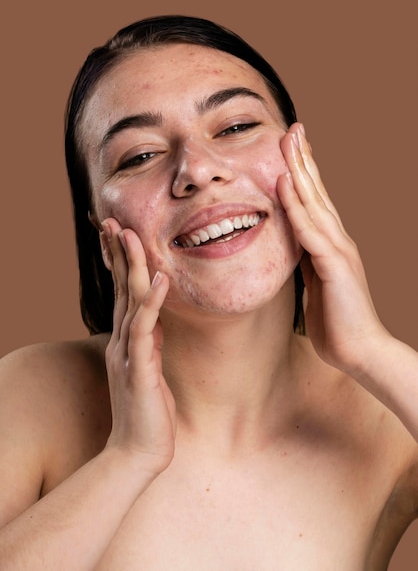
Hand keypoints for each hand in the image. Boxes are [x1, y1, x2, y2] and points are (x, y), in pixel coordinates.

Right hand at [100, 218, 175, 473]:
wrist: (138, 453)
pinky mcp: (139, 368)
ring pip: (129, 301)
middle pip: (120, 289)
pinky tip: (162, 279)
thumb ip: (149, 342)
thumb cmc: (148, 413)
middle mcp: (122, 342)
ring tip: (131, 235)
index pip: (122, 293)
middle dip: (117, 254)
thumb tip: (155, 320)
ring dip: (132, 267)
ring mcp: (128, 354)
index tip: (119, 234)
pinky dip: (153, 302)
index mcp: (126, 341)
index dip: (121, 263)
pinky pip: (146, 329)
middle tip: (113, 222)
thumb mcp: (149, 369)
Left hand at [277, 123, 386, 370]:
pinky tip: (285, 185)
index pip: (315, 202)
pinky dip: (296, 206)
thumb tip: (295, 252)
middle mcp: (337, 241)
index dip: (303, 174)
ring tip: (289, 141)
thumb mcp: (317, 287)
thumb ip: (309, 265)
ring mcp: (338, 250)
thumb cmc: (337, 323)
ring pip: (315, 203)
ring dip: (300, 171)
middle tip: (293, 128)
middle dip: (303, 159)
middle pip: (317, 192)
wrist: (361, 351)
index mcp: (331, 245)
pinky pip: (310, 231)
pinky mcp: (335, 266)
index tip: (291, 148)